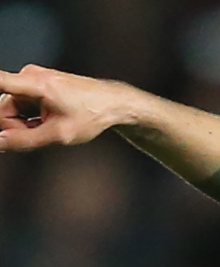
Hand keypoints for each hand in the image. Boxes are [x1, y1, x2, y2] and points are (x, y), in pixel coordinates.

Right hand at [0, 65, 125, 151]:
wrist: (113, 103)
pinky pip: (20, 107)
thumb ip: (26, 141)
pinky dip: (30, 119)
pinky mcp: (34, 85)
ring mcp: (31, 80)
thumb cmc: (91, 116)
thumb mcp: (60, 135)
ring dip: (25, 126)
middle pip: (4, 109)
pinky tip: (48, 124)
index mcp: (34, 84)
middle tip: (39, 137)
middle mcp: (29, 76)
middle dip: (16, 128)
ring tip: (49, 130)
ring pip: (12, 110)